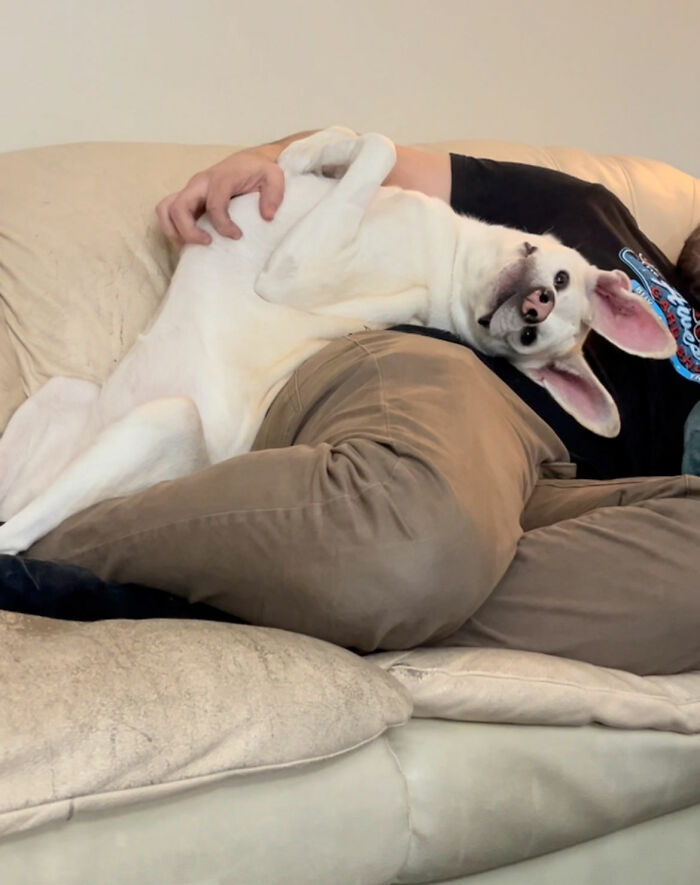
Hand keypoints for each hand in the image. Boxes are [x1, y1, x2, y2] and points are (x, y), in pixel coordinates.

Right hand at [155, 146, 285, 245]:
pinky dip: (173, 228)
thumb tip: (266, 216)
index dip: (223, 225)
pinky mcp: (188, 198)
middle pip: (178, 206)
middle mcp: (200, 183)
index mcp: (220, 178)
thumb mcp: (274, 177)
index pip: (214, 204)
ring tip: (191, 244)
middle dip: (188, 230)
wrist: (249, 162)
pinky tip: (189, 240)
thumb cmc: (260, 171)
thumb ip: (274, 194)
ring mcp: (190, 190)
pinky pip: (168, 211)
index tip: (238, 236)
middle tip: (207, 243)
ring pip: (165, 208)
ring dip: (173, 230)